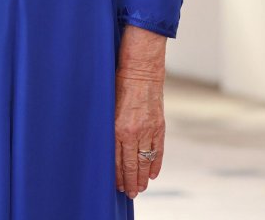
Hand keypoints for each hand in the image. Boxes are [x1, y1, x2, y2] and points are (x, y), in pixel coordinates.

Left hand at [115, 26, 167, 198]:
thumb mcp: (107, 105)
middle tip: (129, 194)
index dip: (117, 174)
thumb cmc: (118, 84)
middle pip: (132, 164)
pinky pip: (158, 150)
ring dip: (143, 177)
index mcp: (116, 127)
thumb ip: (108, 124)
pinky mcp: (159, 125)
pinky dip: (156, 163)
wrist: (141, 70)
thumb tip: (104, 142)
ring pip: (146, 160)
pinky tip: (153, 174)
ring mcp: (148, 130)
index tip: (117, 186)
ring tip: (140, 188)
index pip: (117, 159)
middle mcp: (132, 131)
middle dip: (130, 182)